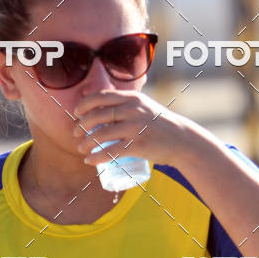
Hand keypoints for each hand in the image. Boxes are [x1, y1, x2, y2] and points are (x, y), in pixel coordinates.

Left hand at [73, 89, 189, 166]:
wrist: (182, 140)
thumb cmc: (160, 124)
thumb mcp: (144, 106)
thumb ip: (128, 104)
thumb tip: (103, 107)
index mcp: (132, 98)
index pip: (101, 97)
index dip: (84, 104)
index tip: (76, 113)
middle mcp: (133, 110)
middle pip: (97, 116)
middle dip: (81, 126)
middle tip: (76, 134)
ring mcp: (135, 127)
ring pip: (101, 135)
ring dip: (86, 143)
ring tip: (81, 149)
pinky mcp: (138, 145)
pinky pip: (111, 152)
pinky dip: (97, 157)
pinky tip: (89, 161)